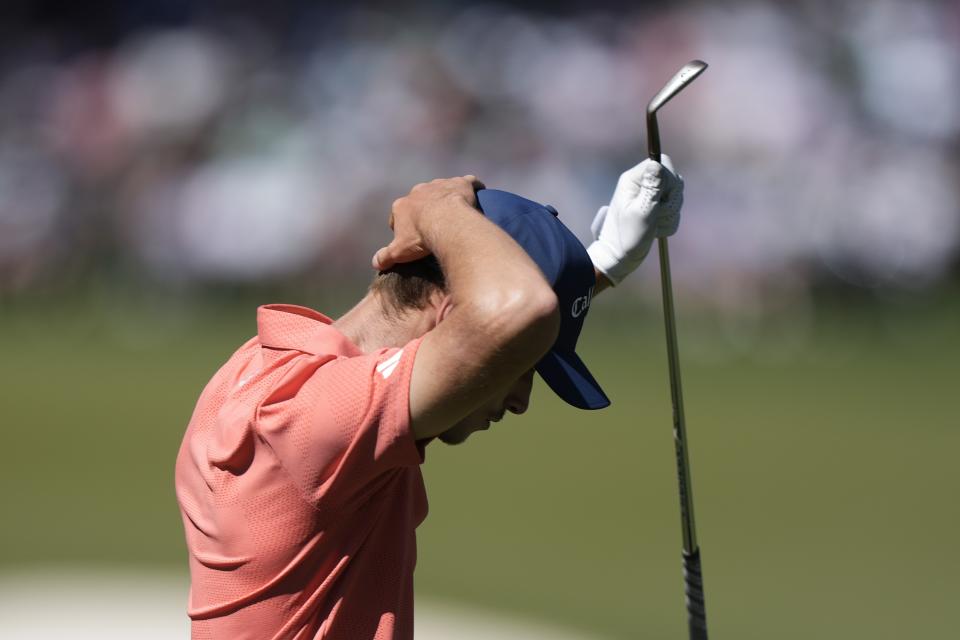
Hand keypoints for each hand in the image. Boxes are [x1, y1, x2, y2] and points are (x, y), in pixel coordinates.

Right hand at [372, 175, 484, 270]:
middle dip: (425, 211)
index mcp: (402, 206)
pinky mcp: (460, 183)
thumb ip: (385, 257)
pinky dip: (472, 187)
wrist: (447, 222)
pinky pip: (468, 182)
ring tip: (455, 216)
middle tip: (435, 227)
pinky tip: (478, 194)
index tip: (413, 237)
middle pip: (420, 201)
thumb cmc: (421, 238)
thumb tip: (375, 264)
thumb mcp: (400, 252)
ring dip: (446, 199)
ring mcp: (440, 185)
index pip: (398, 215)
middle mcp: (419, 191)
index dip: (404, 227)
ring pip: (442, 190)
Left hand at [587, 155, 682, 285]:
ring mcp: (650, 197)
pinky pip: (674, 211)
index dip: (669, 179)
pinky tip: (655, 230)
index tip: (662, 198)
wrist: (619, 258)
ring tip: (653, 226)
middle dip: (671, 201)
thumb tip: (657, 163)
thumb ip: (652, 188)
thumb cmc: (626, 236)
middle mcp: (642, 185)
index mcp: (634, 180)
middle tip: (656, 215)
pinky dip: (669, 223)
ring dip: (669, 214)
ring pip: (676, 197)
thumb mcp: (641, 212)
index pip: (662, 162)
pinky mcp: (656, 210)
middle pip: (673, 180)